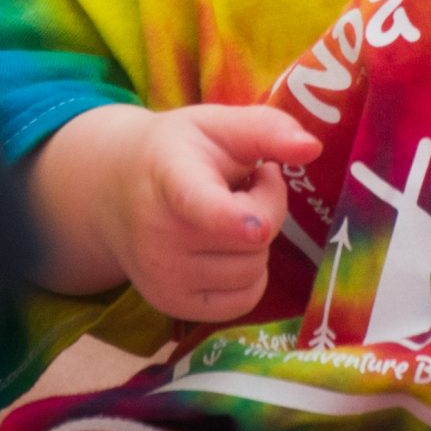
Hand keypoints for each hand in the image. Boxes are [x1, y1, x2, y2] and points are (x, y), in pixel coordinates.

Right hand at [101, 104, 321, 325]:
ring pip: (254, 269)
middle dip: (266, 205)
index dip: (231, 217)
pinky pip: (244, 300)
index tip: (256, 227)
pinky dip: (250, 273)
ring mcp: (162, 276)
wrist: (117, 190)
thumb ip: (267, 129)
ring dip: (257, 241)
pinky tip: (226, 245)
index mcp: (170, 177)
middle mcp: (159, 234)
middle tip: (243, 185)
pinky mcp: (172, 306)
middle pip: (254, 236)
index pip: (198, 202)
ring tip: (230, 212)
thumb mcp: (218, 124)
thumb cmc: (180, 152)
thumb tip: (312, 148)